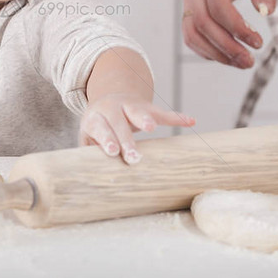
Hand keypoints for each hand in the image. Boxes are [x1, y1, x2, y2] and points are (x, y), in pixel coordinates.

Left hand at [79, 92, 194, 164]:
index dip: (106, 138)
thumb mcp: (88, 137)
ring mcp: (130, 106)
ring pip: (138, 111)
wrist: (108, 100)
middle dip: (126, 139)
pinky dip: (176, 117)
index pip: (100, 127)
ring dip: (144, 119)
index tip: (112, 151)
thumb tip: (86, 177)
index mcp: (96, 117)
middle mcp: (113, 108)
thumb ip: (89, 152)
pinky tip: (190, 121)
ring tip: (151, 128)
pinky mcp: (147, 107)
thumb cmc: (99, 127)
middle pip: (119, 122)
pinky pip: (162, 112)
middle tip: (133, 157)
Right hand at [182, 0, 277, 67]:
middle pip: (202, 20)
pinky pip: (191, 33)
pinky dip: (207, 49)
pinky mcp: (189, 6)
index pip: (217, 3)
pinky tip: (228, 56)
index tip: (258, 42)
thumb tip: (266, 12)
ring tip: (242, 63)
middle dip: (226, 45)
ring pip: (193, 30)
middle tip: (250, 61)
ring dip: (215, 52)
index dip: (236, 27)